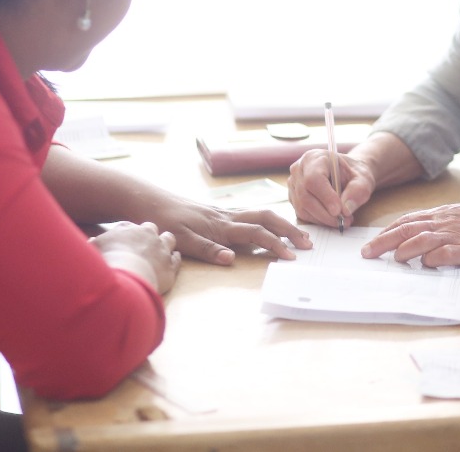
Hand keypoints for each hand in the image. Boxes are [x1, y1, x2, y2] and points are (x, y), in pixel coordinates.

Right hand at [90, 221, 180, 292]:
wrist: (126, 276)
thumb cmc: (106, 262)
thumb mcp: (94, 249)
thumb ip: (94, 244)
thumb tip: (90, 242)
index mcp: (126, 229)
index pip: (128, 226)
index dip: (127, 234)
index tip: (124, 241)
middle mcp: (146, 234)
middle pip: (151, 228)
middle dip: (148, 235)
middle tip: (143, 245)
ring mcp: (161, 248)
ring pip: (169, 238)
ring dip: (165, 243)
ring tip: (160, 251)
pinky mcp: (170, 265)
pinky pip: (177, 259)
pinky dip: (174, 260)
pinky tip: (170, 264)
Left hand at [157, 197, 311, 264]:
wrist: (151, 201)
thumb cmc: (165, 221)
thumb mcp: (181, 239)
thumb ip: (207, 249)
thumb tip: (231, 259)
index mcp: (222, 225)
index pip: (257, 234)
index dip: (275, 245)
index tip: (291, 257)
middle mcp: (228, 217)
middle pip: (267, 219)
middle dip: (289, 230)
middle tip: (308, 243)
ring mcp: (226, 213)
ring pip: (261, 214)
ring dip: (282, 223)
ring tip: (298, 234)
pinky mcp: (221, 213)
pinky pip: (252, 214)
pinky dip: (268, 220)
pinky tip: (272, 225)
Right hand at [288, 148, 375, 227]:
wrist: (348, 175)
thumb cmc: (354, 174)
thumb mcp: (363, 179)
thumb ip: (357, 191)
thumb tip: (346, 209)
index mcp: (315, 158)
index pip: (313, 179)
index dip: (325, 196)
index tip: (339, 210)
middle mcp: (299, 169)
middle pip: (305, 196)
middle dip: (325, 213)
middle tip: (344, 221)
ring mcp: (294, 184)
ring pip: (302, 207)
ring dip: (322, 219)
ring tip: (342, 220)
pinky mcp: (294, 198)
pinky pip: (302, 213)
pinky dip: (318, 220)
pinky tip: (332, 219)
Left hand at [360, 200, 459, 266]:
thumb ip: (440, 223)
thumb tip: (420, 235)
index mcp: (441, 214)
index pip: (406, 221)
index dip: (387, 231)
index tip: (372, 241)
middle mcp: (443, 223)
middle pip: (406, 230)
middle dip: (383, 242)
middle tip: (367, 254)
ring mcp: (455, 236)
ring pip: (421, 240)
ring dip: (404, 251)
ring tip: (392, 260)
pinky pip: (446, 254)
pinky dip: (432, 260)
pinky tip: (425, 265)